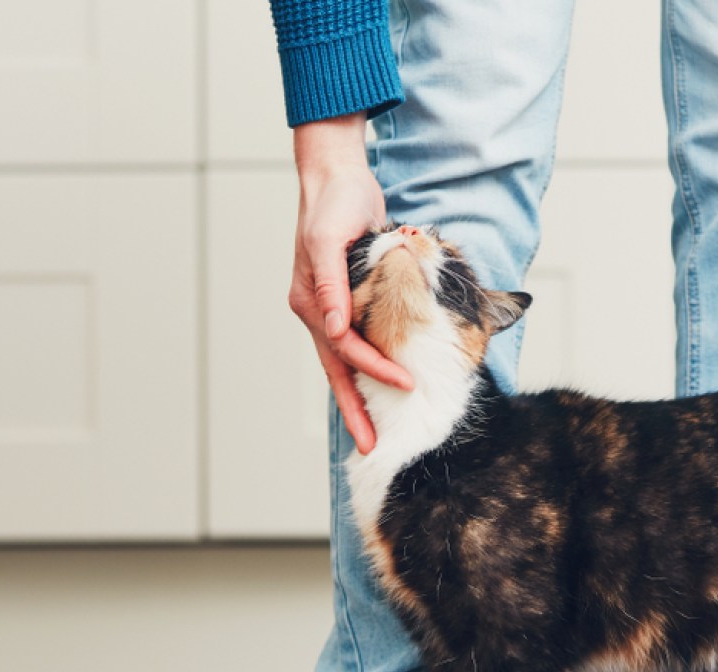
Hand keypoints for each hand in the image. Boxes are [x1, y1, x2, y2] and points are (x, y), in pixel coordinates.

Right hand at [288, 117, 412, 453]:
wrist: (337, 178)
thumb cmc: (335, 203)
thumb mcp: (330, 238)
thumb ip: (331, 283)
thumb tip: (332, 326)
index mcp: (311, 301)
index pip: (345, 348)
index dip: (375, 369)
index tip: (405, 384)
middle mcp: (318, 311)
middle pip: (338, 371)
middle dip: (354, 411)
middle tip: (370, 447)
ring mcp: (330, 309)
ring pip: (345, 364)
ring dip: (358, 398)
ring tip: (371, 432)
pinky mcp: (346, 303)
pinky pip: (355, 346)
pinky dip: (365, 370)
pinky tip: (376, 390)